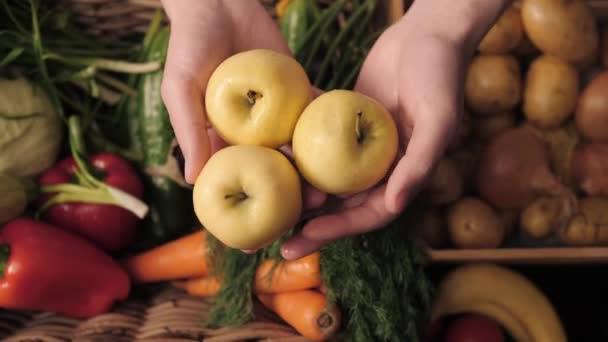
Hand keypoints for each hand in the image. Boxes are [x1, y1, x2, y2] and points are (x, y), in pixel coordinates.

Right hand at [159, 0, 326, 252]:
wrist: (219, 3)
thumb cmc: (189, 48)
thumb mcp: (181, 89)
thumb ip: (189, 131)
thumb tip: (193, 180)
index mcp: (221, 143)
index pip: (233, 189)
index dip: (242, 220)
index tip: (255, 248)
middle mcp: (253, 137)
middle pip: (273, 178)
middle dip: (289, 201)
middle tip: (305, 217)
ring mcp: (278, 117)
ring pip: (299, 153)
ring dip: (314, 174)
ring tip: (329, 192)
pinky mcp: (299, 94)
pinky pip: (316, 116)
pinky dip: (330, 131)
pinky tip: (347, 151)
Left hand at [280, 0, 512, 259]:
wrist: (426, 33)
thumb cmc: (440, 74)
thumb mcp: (438, 118)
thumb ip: (420, 164)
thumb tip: (395, 205)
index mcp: (404, 174)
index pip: (370, 214)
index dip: (339, 230)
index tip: (306, 238)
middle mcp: (381, 167)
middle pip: (343, 207)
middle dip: (313, 227)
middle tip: (279, 245)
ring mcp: (361, 146)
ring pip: (327, 180)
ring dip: (301, 197)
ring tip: (268, 210)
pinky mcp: (344, 122)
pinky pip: (319, 147)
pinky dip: (299, 158)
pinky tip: (272, 163)